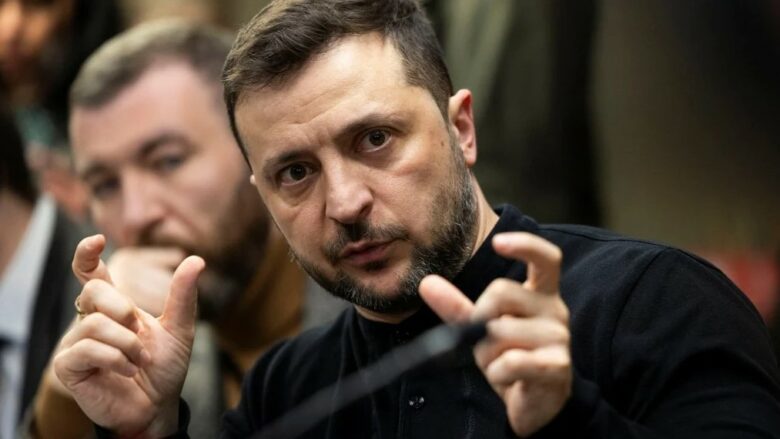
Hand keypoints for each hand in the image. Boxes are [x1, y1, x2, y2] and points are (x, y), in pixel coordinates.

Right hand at [54, 235, 204, 436]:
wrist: (158, 406)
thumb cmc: (164, 368)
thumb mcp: (180, 329)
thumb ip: (183, 295)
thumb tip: (196, 259)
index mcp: (113, 308)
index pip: (91, 275)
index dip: (87, 255)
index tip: (96, 240)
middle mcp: (90, 321)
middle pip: (94, 292)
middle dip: (122, 308)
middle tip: (139, 329)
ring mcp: (76, 343)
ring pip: (95, 323)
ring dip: (127, 343)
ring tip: (139, 361)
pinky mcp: (68, 366)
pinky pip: (87, 349)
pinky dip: (116, 359)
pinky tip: (127, 371)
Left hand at [419, 232, 570, 436]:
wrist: (537, 405)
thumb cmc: (511, 358)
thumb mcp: (482, 329)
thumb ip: (457, 306)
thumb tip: (427, 283)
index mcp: (542, 294)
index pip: (546, 258)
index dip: (525, 245)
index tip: (498, 243)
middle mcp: (555, 309)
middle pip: (501, 292)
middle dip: (479, 319)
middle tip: (485, 343)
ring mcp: (559, 337)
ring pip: (500, 331)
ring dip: (488, 354)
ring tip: (500, 365)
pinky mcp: (557, 365)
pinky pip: (511, 361)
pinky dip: (498, 372)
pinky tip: (507, 379)